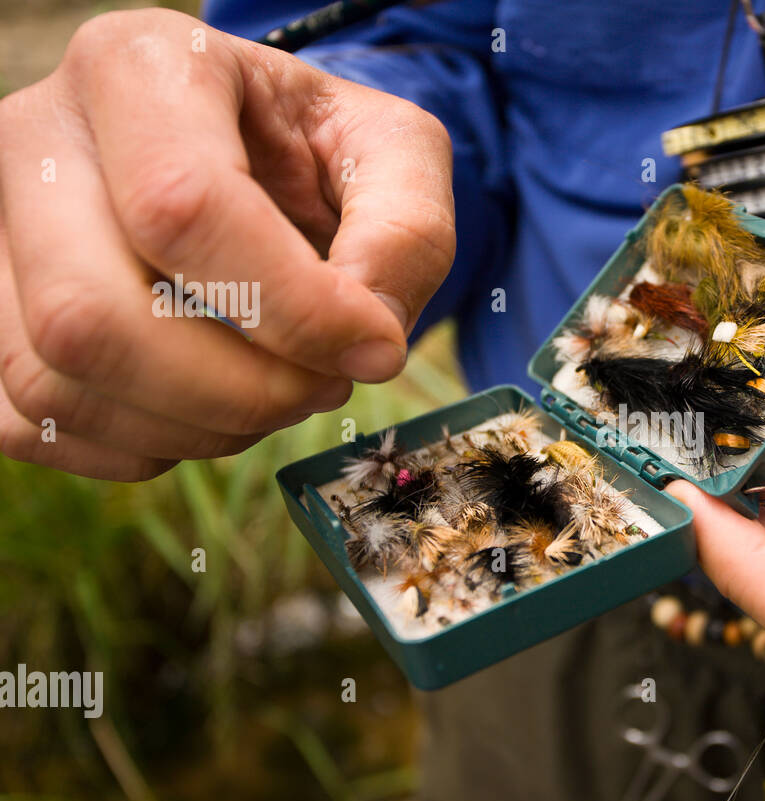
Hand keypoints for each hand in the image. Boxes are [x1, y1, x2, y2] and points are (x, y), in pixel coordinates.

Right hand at [0, 9, 454, 479]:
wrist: (258, 160)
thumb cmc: (320, 154)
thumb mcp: (397, 155)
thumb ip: (407, 234)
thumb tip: (367, 341)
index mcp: (140, 70)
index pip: (182, 206)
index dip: (292, 308)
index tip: (373, 346)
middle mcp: (37, 139)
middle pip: (92, 317)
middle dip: (238, 390)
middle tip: (323, 384)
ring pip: (57, 380)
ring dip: (198, 425)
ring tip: (276, 393)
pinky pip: (32, 423)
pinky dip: (142, 445)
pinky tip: (209, 410)